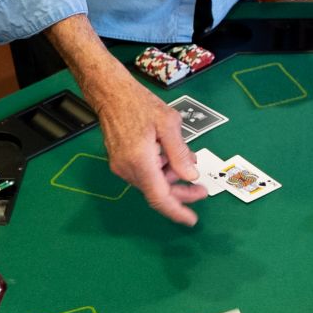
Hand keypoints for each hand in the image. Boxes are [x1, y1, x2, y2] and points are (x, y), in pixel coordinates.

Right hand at [89, 70, 203, 225]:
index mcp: (140, 161)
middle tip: (202, 190)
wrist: (111, 93)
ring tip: (187, 159)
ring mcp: (121, 166)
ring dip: (171, 177)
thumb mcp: (168, 124)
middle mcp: (127, 169)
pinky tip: (170, 155)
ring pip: (151, 182)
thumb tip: (191, 177)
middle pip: (157, 191)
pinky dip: (160, 169)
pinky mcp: (120, 161)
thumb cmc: (139, 103)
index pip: (159, 197)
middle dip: (181, 192)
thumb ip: (180, 153)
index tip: (191, 220)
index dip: (177, 211)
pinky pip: (144, 173)